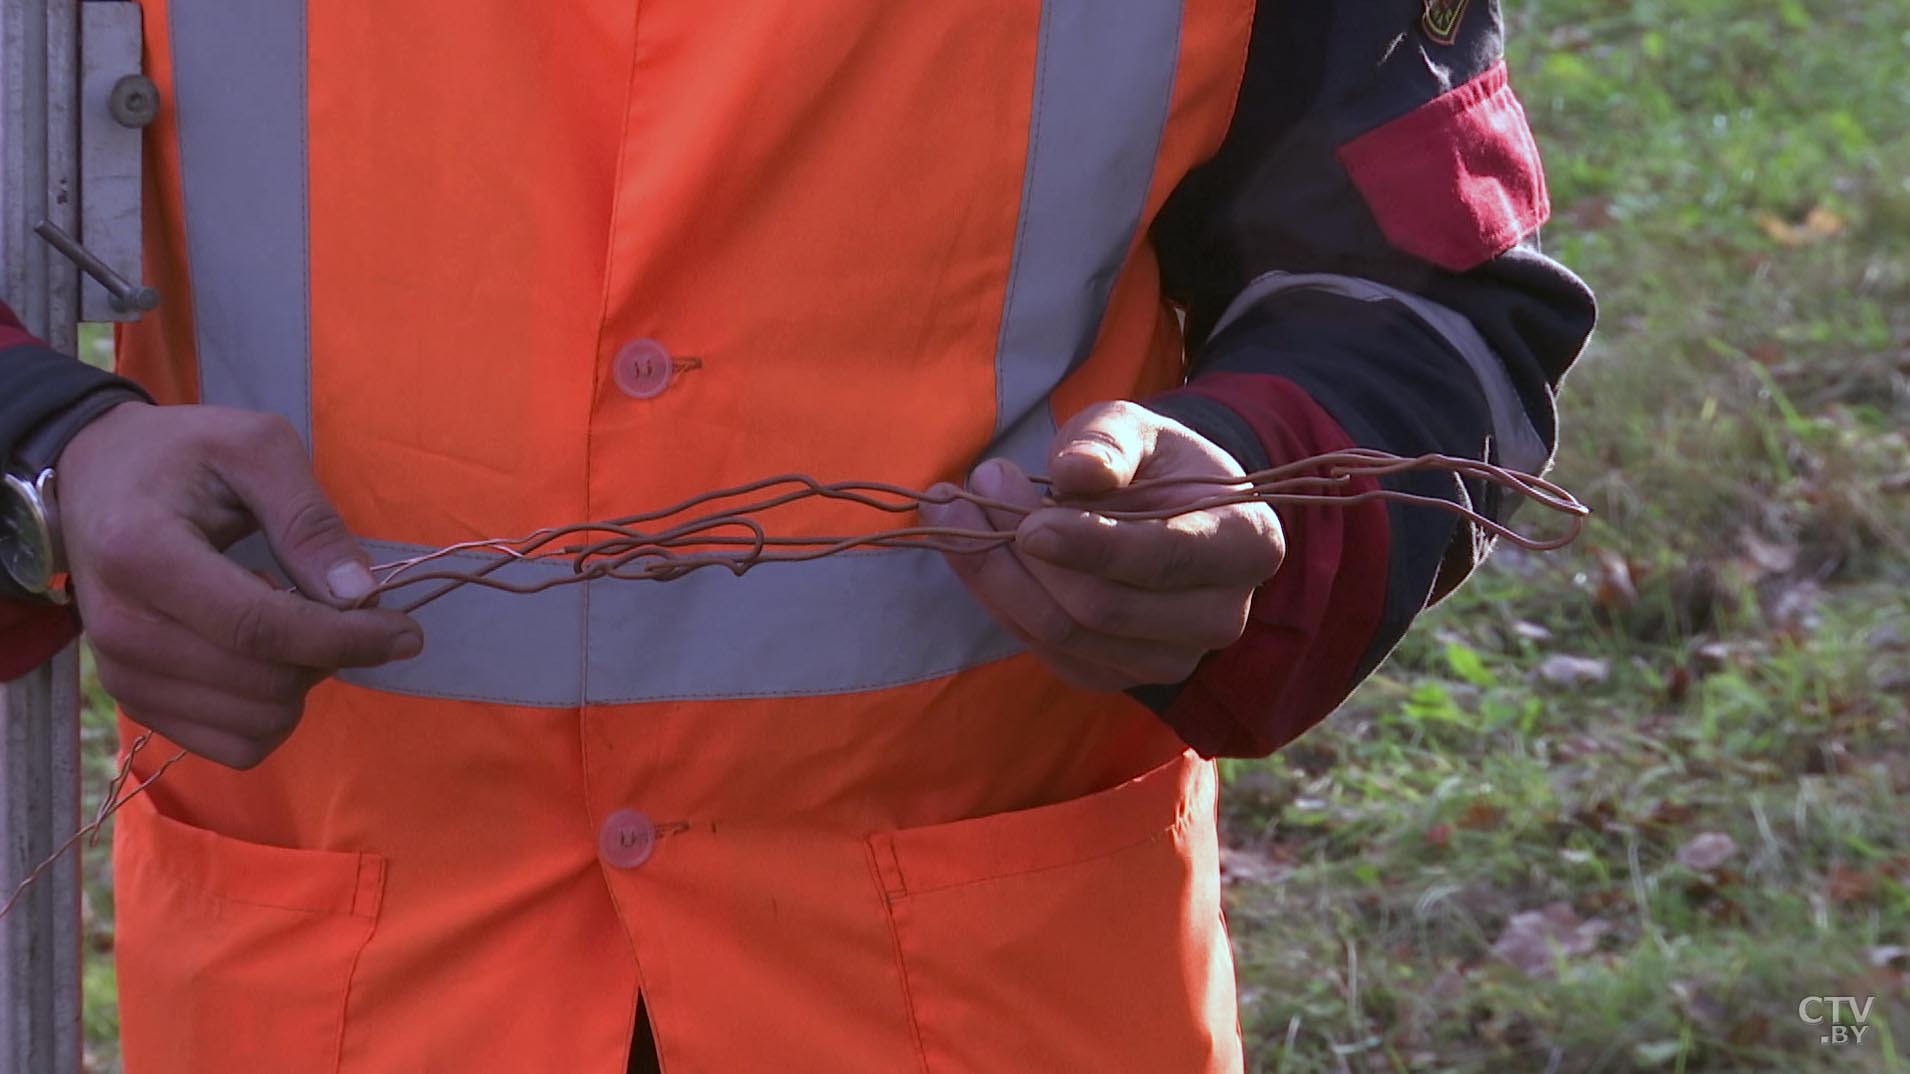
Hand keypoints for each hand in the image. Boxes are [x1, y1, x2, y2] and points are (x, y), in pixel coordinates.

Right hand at [58, 403, 421, 767]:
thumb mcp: (255, 448)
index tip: (406, 632)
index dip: (348, 639)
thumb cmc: (180, 454)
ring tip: (287, 620)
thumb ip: (310, 520)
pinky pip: (235, 746)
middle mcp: (121, 628)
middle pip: (266, 685)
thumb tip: (361, 596)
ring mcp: (122, 673)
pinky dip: (271, 712)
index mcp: (143, 555)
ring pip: (257, 725)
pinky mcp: (136, 702)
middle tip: (335, 605)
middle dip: (329, 654)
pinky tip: (262, 656)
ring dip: (302, 683)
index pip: (261, 629)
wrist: (97, 477)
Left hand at [921, 400, 1283, 690]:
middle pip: (1103, 608)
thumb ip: (1109, 442)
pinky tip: (972, 554)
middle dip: (1027, 553)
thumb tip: (1075, 471)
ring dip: (998, 577)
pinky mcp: (1119, 676)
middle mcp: (1220, 616)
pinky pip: (1046, 651)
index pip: (1164, 558)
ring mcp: (1171, 658)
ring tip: (959, 510)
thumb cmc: (1154, 464)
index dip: (1092, 544)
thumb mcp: (1138, 429)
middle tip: (980, 485)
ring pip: (1066, 636)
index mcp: (1246, 543)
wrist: (1165, 512)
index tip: (1029, 523)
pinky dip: (1000, 601)